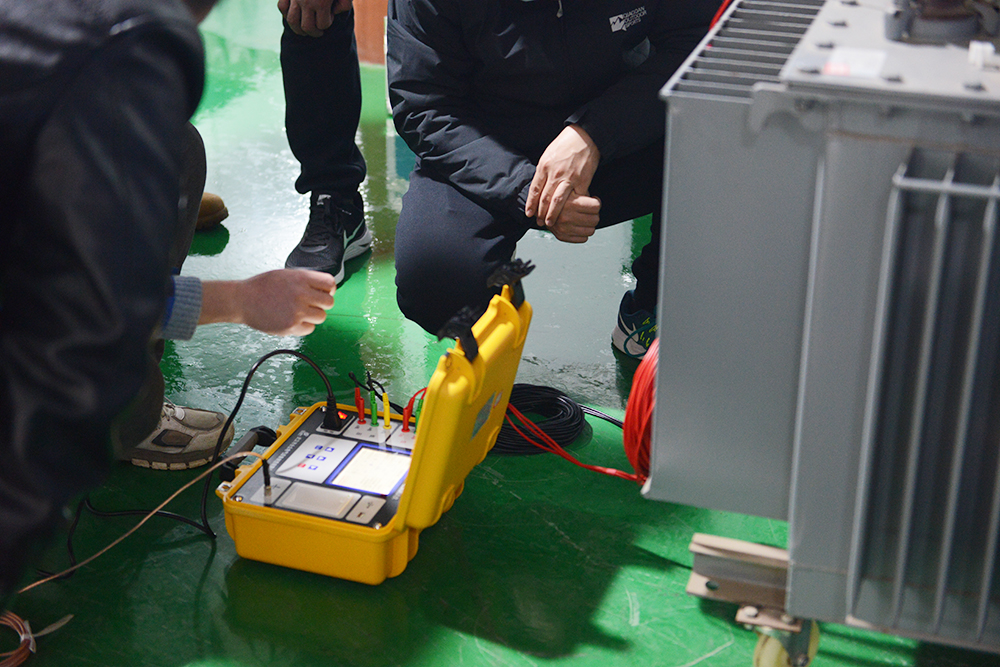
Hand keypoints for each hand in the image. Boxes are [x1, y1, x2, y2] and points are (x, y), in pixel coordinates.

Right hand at [200, 269, 335, 335]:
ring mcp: (297, 311)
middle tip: (310, 305)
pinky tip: (291, 320)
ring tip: (298, 312)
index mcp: (301, 278)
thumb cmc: (262, 287)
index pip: (330, 284)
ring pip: (321, 317)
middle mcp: (301, 294)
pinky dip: (303, 327)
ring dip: (313, 316)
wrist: (242, 299)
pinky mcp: (291, 326)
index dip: (329, 290)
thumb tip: (326, 289)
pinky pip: (310, 329)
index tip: (323, 294)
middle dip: (321, 304)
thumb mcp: (286, 275)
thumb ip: (305, 281)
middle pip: (329, 303)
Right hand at [278, 0, 351, 36]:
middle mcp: (306, 2)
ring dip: (299, 29)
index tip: (330, 16)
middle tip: (319, 31)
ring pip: (292, 21)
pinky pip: (282, 7)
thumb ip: (344, 4)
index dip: (328, 23)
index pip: (323, 24)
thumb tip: (334, 13)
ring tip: (306, 30)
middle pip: (307, 27)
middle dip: (315, 32)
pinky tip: (295, 15)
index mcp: (321, 3)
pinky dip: (286, 14)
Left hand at [525, 124, 600, 227]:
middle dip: (540, 213)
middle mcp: (555, 174)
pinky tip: (571, 214)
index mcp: (544, 167)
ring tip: (550, 223)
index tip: (529, 214)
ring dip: (553, 214)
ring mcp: (569, 178)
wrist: (584, 136)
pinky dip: (574, 207)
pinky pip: (577, 198)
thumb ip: (543, 171)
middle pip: (545, 198)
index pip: (535, 190)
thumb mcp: (548, 155)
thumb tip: (538, 186)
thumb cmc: (565, 144)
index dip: (531, 204)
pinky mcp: (582, 181)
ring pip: (558, 201)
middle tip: (539, 222)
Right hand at [546, 192, 601, 242]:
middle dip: (594, 214)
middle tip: (588, 210)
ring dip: (589, 224)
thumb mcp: (570, 188)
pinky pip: (583, 239)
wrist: (538, 207)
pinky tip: (578, 225)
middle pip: (595, 219)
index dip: (596, 202)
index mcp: (569, 203)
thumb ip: (582, 191)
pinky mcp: (562, 236)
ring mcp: (564, 228)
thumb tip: (595, 199)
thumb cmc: (557, 196)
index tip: (592, 201)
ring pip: (591, 230)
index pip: (596, 206)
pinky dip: (583, 233)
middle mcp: (566, 217)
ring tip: (583, 217)